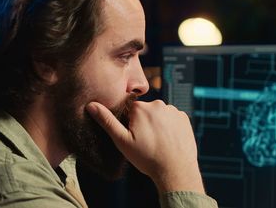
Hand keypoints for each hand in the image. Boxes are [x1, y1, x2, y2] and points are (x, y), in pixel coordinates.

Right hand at [86, 100, 204, 193]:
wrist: (175, 171)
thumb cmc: (147, 157)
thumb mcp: (122, 141)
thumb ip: (107, 121)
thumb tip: (91, 105)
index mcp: (141, 108)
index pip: (130, 110)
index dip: (130, 124)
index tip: (134, 137)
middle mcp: (158, 104)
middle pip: (145, 111)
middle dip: (143, 123)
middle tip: (145, 141)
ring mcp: (173, 111)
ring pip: (158, 114)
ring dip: (156, 124)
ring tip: (157, 142)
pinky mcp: (184, 118)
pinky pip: (171, 118)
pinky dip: (169, 127)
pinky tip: (167, 140)